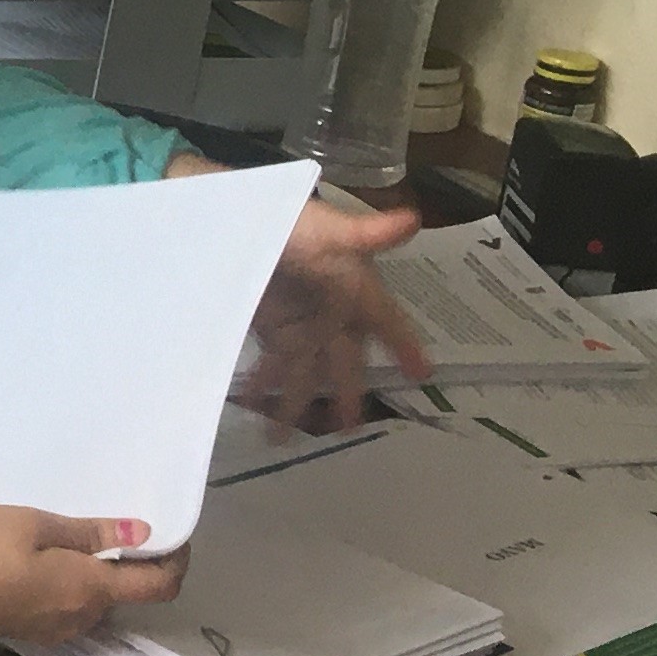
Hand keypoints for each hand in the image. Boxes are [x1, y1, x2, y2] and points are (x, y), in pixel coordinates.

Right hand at [0, 500, 184, 643]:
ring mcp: (49, 629)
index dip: (176, 558)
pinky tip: (45, 555)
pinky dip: (72, 583)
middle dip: (132, 562)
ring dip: (99, 573)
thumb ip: (90, 533)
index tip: (171, 528)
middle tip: (116, 518)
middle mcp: (77, 620)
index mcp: (86, 591)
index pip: (158, 586)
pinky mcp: (24, 628)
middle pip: (126, 594)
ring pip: (94, 601)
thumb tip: (143, 536)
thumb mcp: (31, 524)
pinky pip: (67, 607)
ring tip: (76, 531)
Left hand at [248, 189, 429, 436]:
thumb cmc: (286, 220)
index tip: (424, 373)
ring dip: (297, 402)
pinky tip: (253, 408)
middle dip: (346, 393)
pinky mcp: (269, 327)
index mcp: (353, 288)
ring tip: (284, 438)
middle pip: (344, 359)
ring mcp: (299, 322)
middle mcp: (331, 311)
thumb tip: (413, 220)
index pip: (385, 321)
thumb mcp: (325, 227)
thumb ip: (365, 232)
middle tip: (350, 429)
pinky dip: (263, 385)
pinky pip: (272, 362)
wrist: (232, 216)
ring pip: (306, 370)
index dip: (405, 345)